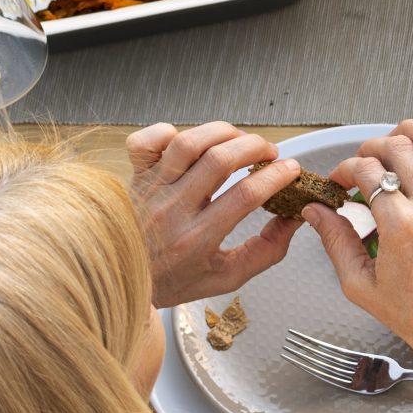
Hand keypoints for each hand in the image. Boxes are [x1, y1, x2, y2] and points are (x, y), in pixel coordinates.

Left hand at [127, 121, 305, 307]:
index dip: (276, 176)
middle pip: (220, 160)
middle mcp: (172, 210)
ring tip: (238, 140)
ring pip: (188, 143)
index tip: (291, 170)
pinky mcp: (135, 177)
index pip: (245, 196)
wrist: (120, 280)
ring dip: (223, 133)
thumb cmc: (170, 280)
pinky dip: (166, 132)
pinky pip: (144, 142)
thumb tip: (292, 220)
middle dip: (255, 147)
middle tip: (268, 153)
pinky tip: (189, 141)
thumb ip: (265, 252)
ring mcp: (151, 190)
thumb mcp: (225, 277)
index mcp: (196, 238)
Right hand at [310, 119, 412, 368]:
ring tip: (399, 146)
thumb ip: (335, 242)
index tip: (342, 180)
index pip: (367, 170)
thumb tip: (315, 212)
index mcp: (400, 225)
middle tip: (364, 164)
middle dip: (371, 147)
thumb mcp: (359, 284)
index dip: (346, 168)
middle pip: (397, 146)